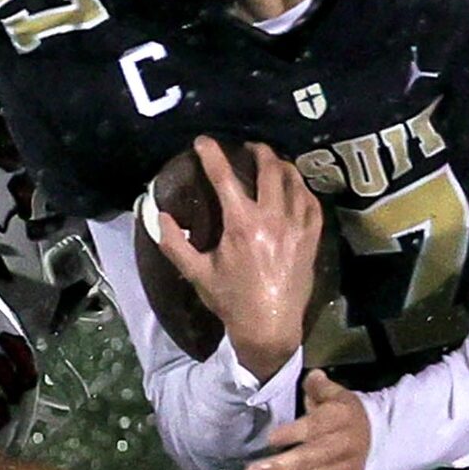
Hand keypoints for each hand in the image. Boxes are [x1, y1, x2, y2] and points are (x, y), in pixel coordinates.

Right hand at [150, 139, 320, 379]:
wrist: (269, 328)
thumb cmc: (230, 301)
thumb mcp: (195, 273)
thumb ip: (173, 242)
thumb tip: (157, 214)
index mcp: (241, 224)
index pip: (224, 177)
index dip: (211, 154)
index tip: (203, 141)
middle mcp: (272, 218)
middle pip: (269, 168)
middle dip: (257, 151)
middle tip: (248, 148)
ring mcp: (297, 226)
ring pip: (294, 180)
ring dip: (281, 165)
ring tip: (272, 163)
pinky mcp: (311, 237)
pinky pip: (311, 201)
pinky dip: (301, 188)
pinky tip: (294, 188)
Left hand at [247, 371, 369, 469]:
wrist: (374, 438)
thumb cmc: (342, 414)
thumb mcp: (334, 395)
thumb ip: (319, 387)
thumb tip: (312, 376)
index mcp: (341, 419)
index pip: (314, 427)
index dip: (292, 434)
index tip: (270, 440)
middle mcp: (345, 446)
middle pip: (311, 458)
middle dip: (280, 466)